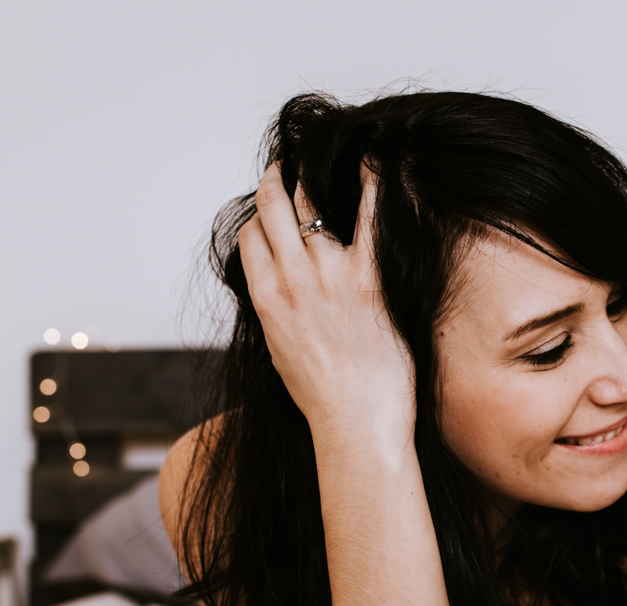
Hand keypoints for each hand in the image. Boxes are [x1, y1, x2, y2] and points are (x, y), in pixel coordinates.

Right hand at [237, 162, 414, 449]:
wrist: (355, 423)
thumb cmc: (322, 398)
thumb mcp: (280, 351)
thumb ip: (276, 312)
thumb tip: (279, 293)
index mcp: (265, 297)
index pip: (250, 234)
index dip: (260, 216)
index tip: (272, 210)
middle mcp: (292, 279)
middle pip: (273, 208)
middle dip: (278, 179)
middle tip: (288, 165)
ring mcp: (330, 276)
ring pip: (310, 204)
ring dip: (315, 177)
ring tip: (323, 162)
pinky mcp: (370, 280)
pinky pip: (370, 217)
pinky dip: (372, 182)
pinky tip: (375, 162)